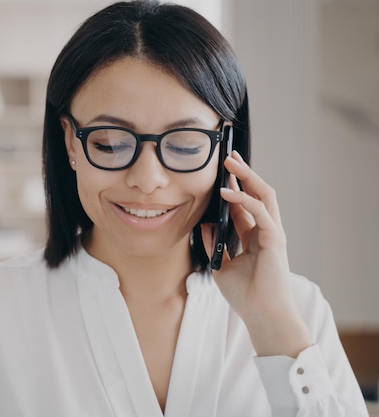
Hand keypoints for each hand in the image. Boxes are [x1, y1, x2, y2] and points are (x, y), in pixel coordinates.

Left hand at [201, 151, 310, 356]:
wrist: (261, 315)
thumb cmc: (244, 295)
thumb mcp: (220, 265)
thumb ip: (213, 243)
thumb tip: (204, 224)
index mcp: (253, 237)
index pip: (244, 204)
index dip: (233, 186)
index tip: (221, 172)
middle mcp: (264, 231)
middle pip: (257, 193)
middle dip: (243, 173)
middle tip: (228, 157)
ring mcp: (272, 233)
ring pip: (264, 196)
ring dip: (247, 177)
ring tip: (230, 163)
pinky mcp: (275, 239)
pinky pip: (260, 212)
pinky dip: (244, 200)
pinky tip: (227, 193)